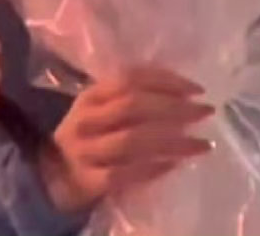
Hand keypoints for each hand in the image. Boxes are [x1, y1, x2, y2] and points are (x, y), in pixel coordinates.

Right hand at [38, 67, 215, 212]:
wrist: (54, 176)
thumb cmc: (90, 136)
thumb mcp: (101, 110)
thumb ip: (130, 97)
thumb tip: (183, 90)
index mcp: (90, 96)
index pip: (129, 78)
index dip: (166, 81)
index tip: (197, 89)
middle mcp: (86, 120)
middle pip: (133, 106)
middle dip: (175, 108)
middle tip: (205, 112)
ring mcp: (85, 151)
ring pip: (133, 140)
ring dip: (173, 141)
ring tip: (203, 143)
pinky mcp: (89, 181)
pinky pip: (126, 174)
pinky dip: (153, 168)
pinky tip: (176, 164)